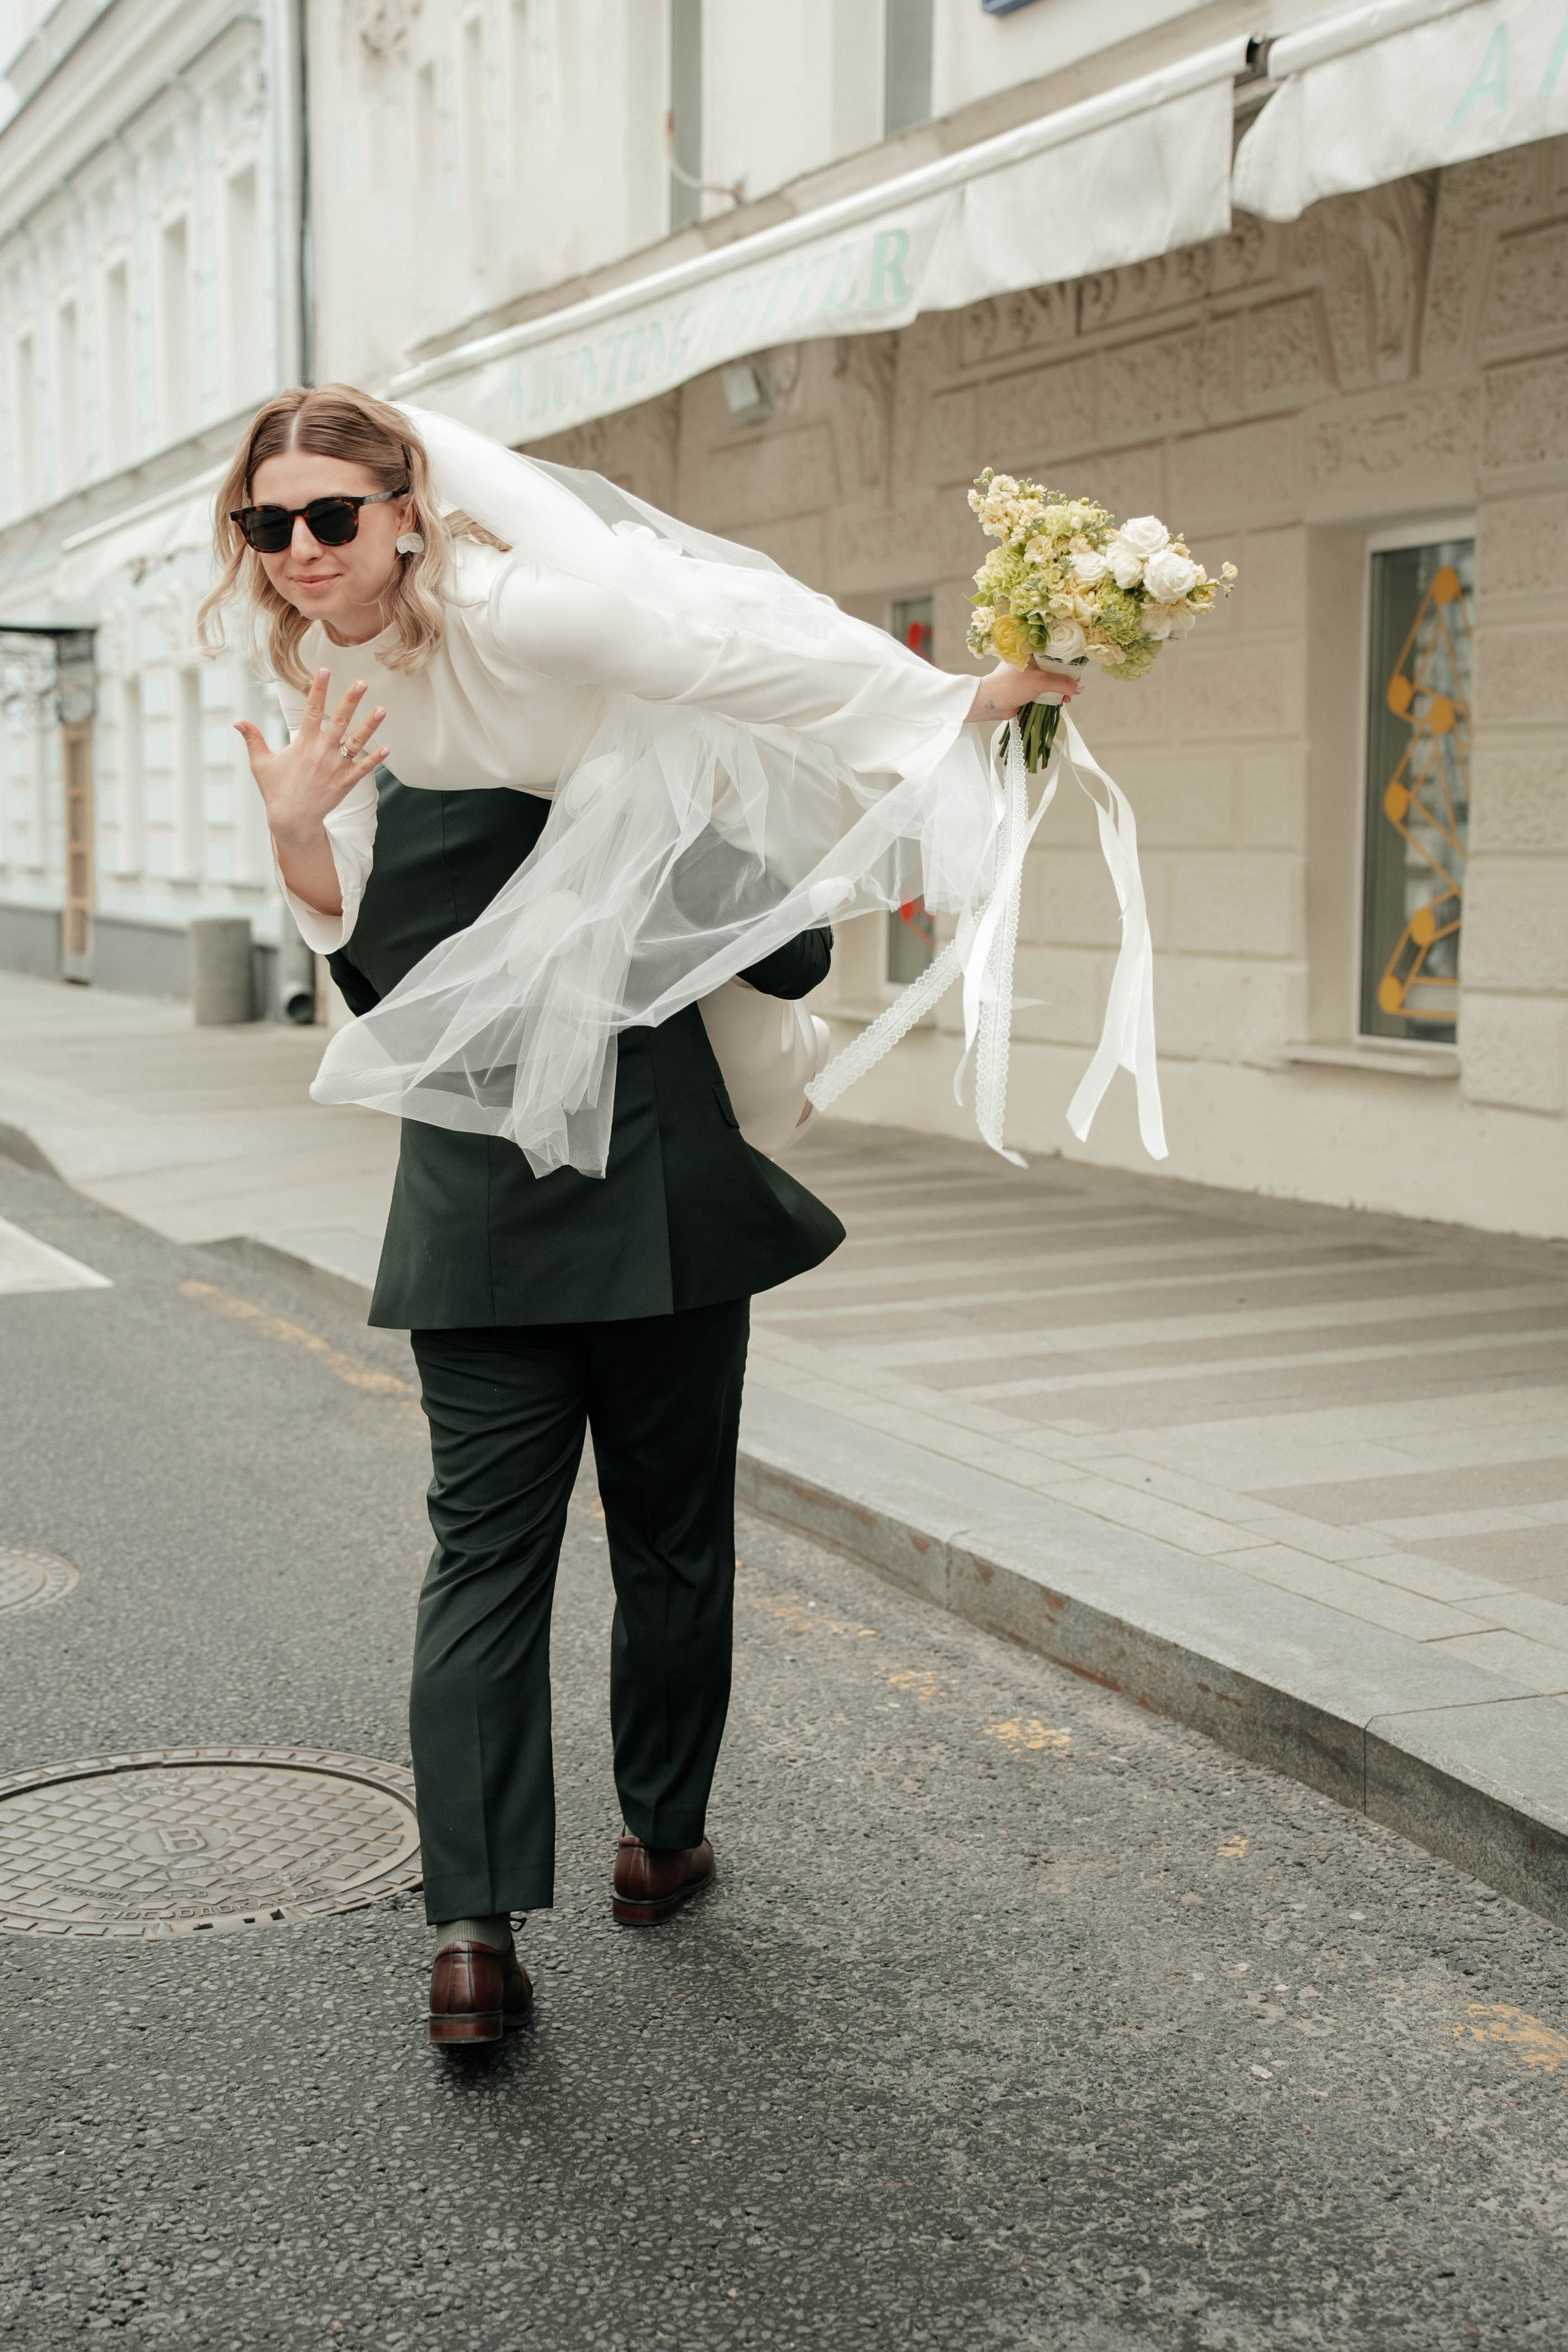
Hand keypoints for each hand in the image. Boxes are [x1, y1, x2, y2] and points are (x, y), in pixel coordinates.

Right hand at [235, 669, 387, 916]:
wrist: (291, 820)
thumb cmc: (275, 790)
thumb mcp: (260, 763)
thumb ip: (253, 739)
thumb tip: (236, 721)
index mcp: (302, 744)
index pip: (312, 710)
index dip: (319, 689)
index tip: (325, 670)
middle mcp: (321, 752)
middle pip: (339, 721)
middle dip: (350, 701)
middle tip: (362, 683)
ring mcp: (335, 767)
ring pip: (355, 742)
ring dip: (369, 726)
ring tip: (382, 710)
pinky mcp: (345, 783)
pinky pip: (363, 769)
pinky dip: (375, 759)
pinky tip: (387, 748)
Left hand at [965, 657, 1084, 728]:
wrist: (990, 703)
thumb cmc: (1010, 685)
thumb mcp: (1040, 681)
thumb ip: (1062, 683)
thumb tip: (1080, 687)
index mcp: (1031, 652)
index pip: (1055, 652)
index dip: (1068, 660)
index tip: (1078, 669)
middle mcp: (1031, 662)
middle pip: (1055, 668)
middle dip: (1066, 679)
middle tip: (1074, 687)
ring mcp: (1029, 677)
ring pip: (1050, 681)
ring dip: (1060, 690)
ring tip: (1067, 698)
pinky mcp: (1027, 690)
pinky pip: (1044, 692)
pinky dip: (1052, 697)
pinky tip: (1059, 702)